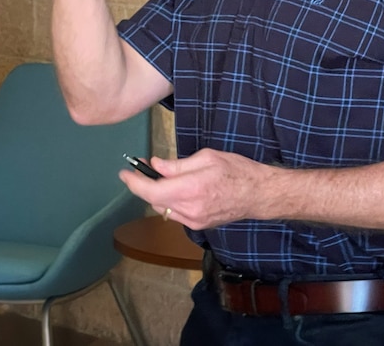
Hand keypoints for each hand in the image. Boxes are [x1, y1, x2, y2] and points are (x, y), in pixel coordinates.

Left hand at [119, 148, 275, 229]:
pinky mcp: (198, 226)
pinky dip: (171, 201)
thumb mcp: (207, 157)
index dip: (133, 182)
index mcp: (190, 189)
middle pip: (154, 200)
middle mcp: (189, 209)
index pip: (151, 190)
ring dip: (158, 193)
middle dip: (145, 185)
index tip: (124, 173)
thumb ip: (177, 165)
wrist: (258, 194)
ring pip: (164, 208)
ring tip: (162, 177)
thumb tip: (155, 165)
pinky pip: (176, 214)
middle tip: (145, 167)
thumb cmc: (236, 170)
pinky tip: (178, 189)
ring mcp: (193, 221)